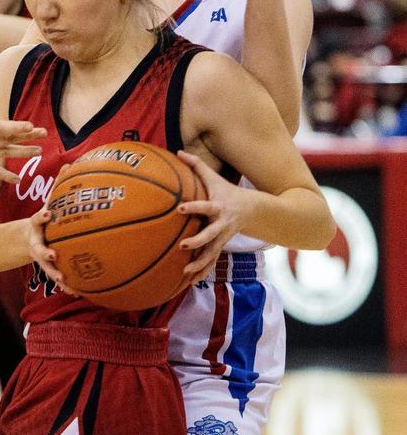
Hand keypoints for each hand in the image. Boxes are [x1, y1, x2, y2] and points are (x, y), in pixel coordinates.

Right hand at [0, 98, 45, 182]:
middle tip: (45, 133)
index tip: (31, 126)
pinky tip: (18, 180)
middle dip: (28, 136)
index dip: (17, 127)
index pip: (1, 128)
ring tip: (39, 151)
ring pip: (6, 153)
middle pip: (9, 139)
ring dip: (23, 152)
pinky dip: (6, 176)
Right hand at [28, 164, 78, 294]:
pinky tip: (79, 293)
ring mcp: (40, 257)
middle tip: (52, 255)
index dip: (42, 217)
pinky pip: (58, 278)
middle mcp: (36, 242)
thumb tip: (71, 163)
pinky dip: (68, 285)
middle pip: (38, 249)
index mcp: (36, 226)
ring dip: (55, 275)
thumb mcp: (47, 202)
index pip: (37, 220)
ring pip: (47, 268)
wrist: (23, 240)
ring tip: (65, 282)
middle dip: (45, 253)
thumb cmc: (43, 219)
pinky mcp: (48, 267)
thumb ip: (58, 185)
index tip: (48, 214)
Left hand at [174, 150, 250, 284]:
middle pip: (210, 235)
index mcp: (218, 206)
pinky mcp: (222, 246)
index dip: (194, 208)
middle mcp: (222, 224)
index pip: (204, 206)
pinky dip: (202, 272)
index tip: (180, 209)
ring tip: (185, 273)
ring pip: (212, 253)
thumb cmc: (229, 191)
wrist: (256, 210)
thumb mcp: (215, 178)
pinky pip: (211, 261)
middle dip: (197, 241)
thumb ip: (196, 165)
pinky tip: (189, 282)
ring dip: (200, 264)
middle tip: (183, 246)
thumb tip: (177, 151)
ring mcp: (224, 237)